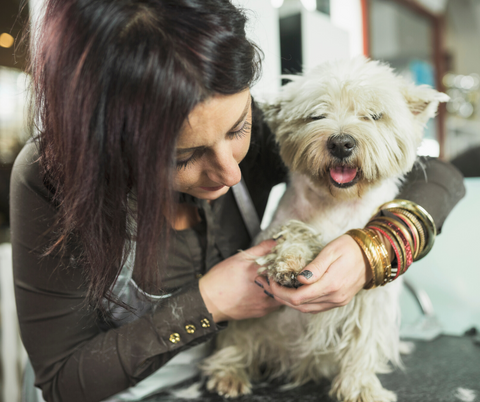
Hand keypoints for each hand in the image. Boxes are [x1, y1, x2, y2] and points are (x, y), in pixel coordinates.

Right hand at [199, 239, 282, 322]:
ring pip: (284, 293)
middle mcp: (265, 289)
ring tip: (278, 279)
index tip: (290, 256)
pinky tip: (269, 289)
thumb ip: (260, 249)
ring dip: (283, 286)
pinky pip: (277, 303)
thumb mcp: (239, 258)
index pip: (284, 265)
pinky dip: (277, 295)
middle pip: (287, 281)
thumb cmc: (220, 279)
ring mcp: (265, 302)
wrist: (208, 302)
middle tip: (287, 268)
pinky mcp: (262, 311)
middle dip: (288, 274)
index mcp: (260, 273)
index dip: (289, 260)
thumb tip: (277, 241)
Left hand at [255, 235, 372, 312]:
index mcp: (331, 284)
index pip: (298, 297)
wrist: (372, 254)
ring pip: (308, 309)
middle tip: (271, 285)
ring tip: (280, 289)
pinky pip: (316, 307)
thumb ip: (315, 267)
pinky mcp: (340, 301)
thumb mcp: (330, 251)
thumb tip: (299, 279)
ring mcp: (338, 301)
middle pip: (300, 306)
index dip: (280, 292)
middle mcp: (335, 297)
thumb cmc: (350, 248)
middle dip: (282, 298)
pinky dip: (303, 302)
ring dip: (291, 302)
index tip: (271, 282)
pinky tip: (296, 292)